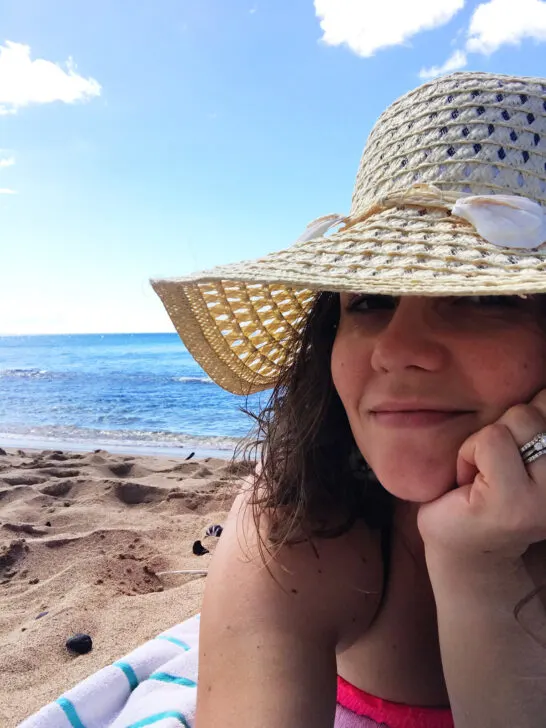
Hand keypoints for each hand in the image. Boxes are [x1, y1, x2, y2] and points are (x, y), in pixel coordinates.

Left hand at [417, 390, 545, 567]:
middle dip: (502, 428)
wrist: (462, 544)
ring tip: (484, 473)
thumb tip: (538, 374)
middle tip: (494, 465)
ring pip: (516, 420)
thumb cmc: (487, 486)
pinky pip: (489, 440)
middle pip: (534, 410)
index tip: (513, 452)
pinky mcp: (512, 505)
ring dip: (484, 442)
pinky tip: (469, 482)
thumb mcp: (520, 446)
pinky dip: (469, 454)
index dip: (525, 415)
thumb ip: (537, 418)